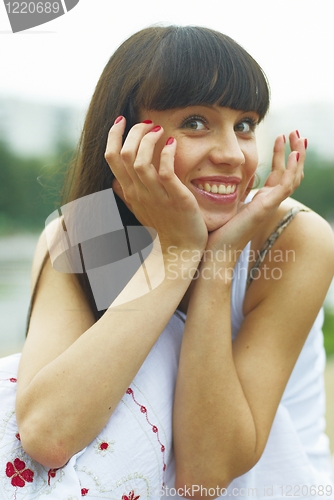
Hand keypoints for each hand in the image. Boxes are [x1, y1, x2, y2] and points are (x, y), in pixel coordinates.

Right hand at [104, 117, 207, 254]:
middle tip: (147, 122)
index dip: (113, 135)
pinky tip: (172, 143)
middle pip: (123, 155)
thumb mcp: (139, 209)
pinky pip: (165, 172)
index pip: (111, 158)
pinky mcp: (176, 199)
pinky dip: (166, 153)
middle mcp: (138, 192)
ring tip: (159, 128)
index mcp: (129, 191)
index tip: (121, 119)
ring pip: (140, 161)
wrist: (179, 251)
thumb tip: (113, 182)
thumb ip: (125, 193)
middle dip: (133, 132)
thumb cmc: (162, 228)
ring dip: (148, 139)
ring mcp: (156, 197)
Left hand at [206, 130, 305, 259]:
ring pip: (293, 177)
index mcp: (261, 201)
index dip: (282, 155)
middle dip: (296, 151)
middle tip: (296, 132)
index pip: (278, 174)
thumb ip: (232, 191)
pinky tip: (294, 154)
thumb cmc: (217, 231)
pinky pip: (286, 186)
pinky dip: (293, 170)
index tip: (281, 137)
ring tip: (298, 135)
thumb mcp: (226, 204)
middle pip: (291, 174)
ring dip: (298, 155)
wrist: (215, 251)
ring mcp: (270, 205)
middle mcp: (269, 202)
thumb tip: (223, 177)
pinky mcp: (266, 207)